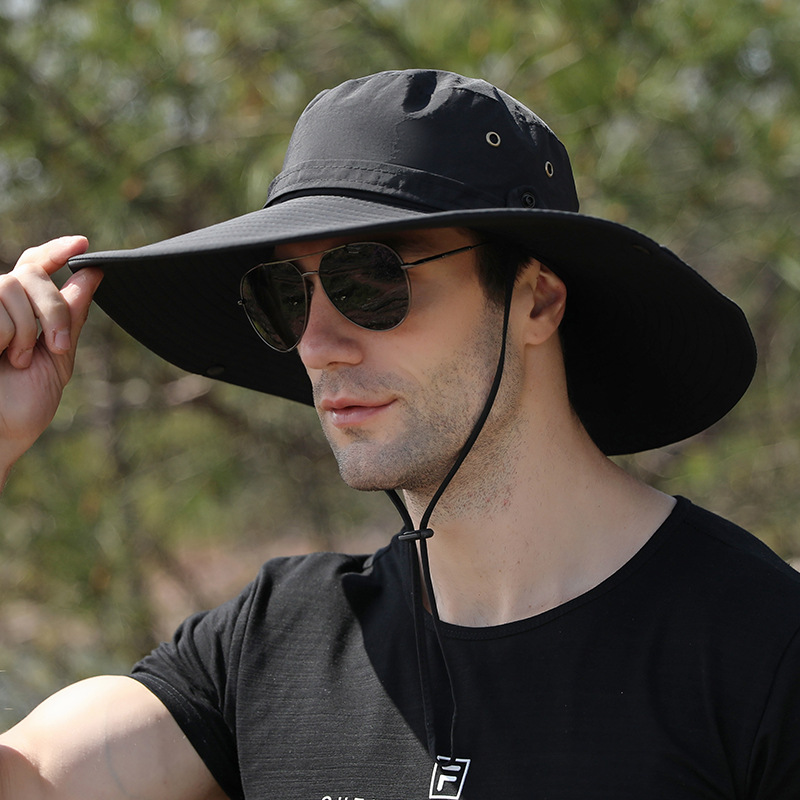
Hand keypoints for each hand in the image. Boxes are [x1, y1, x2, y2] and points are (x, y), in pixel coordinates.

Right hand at [0, 237, 102, 479]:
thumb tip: (93, 274)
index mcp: (21, 313)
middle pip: (31, 274)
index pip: (35, 266)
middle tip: (58, 347)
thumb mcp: (57, 358)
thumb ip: (71, 316)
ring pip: (11, 286)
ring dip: (25, 329)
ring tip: (16, 360)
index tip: (83, 245)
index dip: (57, 251)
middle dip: (54, 309)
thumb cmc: (23, 406)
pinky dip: (4, 336)